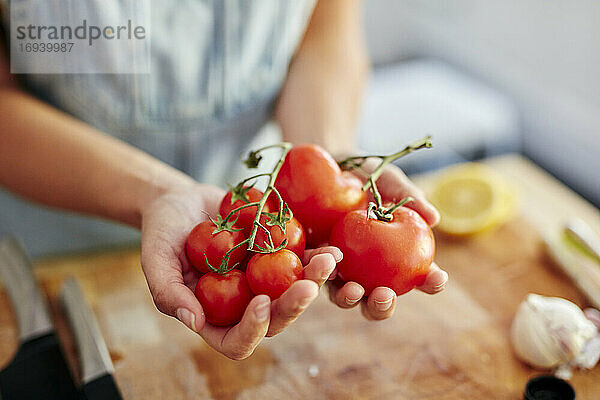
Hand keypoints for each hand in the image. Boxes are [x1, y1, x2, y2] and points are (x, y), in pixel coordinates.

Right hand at [140, 183, 338, 359]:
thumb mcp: (156, 259)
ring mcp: (264, 283)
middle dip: (294, 306)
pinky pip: (301, 262)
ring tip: (328, 260)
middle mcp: (244, 306)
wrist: (182, 201)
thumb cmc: (162, 232)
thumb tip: (194, 322)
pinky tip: (331, 246)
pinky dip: (316, 256)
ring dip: (314, 280)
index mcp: (215, 318)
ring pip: (295, 293)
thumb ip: (168, 292)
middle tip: (307, 285)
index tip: (260, 302)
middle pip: (275, 320)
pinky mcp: (277, 258)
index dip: (252, 330)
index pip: (237, 342)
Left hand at [327, 161, 448, 319]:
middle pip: (378, 300)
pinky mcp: (311, 262)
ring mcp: (339, 269)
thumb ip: (409, 197)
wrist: (326, 165)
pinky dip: (321, 273)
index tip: (437, 278)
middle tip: (384, 295)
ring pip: (345, 297)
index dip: (431, 282)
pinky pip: (314, 274)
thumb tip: (434, 218)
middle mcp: (368, 270)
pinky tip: (327, 263)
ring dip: (351, 299)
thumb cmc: (365, 175)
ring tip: (353, 289)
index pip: (419, 277)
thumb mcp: (387, 180)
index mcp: (395, 255)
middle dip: (383, 306)